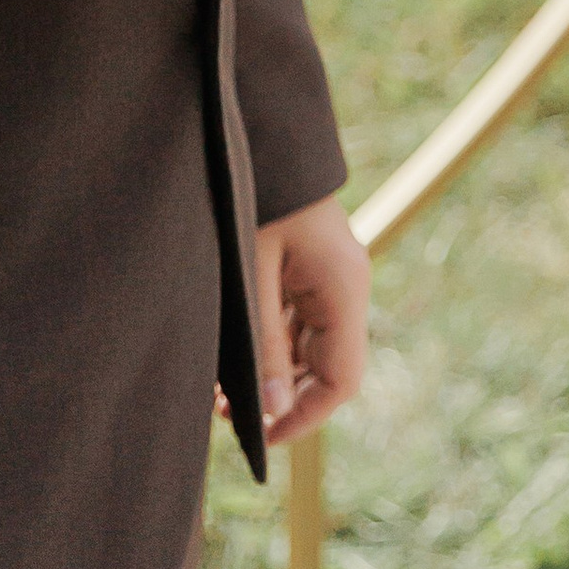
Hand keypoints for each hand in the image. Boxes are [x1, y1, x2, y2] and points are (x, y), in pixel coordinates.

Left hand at [241, 192, 367, 447]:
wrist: (268, 131)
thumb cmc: (258, 195)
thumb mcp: (254, 274)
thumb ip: (266, 344)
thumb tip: (272, 409)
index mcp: (343, 289)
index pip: (341, 380)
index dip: (304, 417)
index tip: (261, 437)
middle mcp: (346, 287)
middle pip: (327, 368)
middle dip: (281, 398)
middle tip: (228, 414)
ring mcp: (331, 276)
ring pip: (310, 347)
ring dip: (274, 373)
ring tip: (221, 391)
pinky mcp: (312, 266)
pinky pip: (299, 321)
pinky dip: (272, 343)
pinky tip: (234, 354)